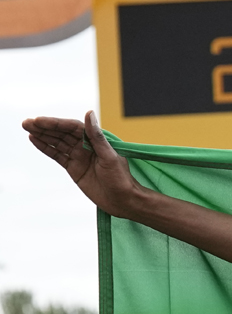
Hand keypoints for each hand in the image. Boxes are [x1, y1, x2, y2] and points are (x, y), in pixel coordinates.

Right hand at [22, 111, 140, 217]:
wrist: (122, 200)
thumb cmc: (121, 178)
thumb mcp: (109, 156)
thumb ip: (97, 136)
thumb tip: (89, 113)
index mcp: (96, 141)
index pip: (73, 127)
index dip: (56, 123)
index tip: (39, 121)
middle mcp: (86, 146)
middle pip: (62, 133)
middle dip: (45, 127)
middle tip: (27, 122)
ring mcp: (79, 157)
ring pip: (57, 143)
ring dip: (42, 135)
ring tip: (26, 128)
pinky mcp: (74, 168)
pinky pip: (57, 155)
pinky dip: (46, 148)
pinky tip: (34, 140)